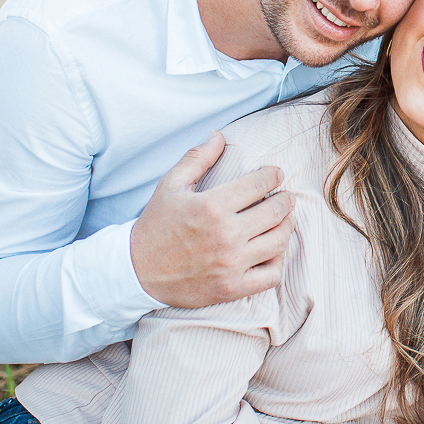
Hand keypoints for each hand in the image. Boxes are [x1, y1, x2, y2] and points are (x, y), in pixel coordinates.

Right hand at [130, 131, 293, 307]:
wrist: (136, 272)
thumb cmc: (156, 225)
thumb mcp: (170, 186)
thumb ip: (197, 158)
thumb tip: (219, 135)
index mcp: (211, 207)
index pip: (259, 184)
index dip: (272, 175)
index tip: (275, 174)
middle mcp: (225, 235)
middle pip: (276, 212)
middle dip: (285, 200)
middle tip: (285, 196)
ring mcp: (231, 264)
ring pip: (278, 241)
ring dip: (287, 227)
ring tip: (285, 219)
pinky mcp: (232, 288)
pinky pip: (271, 275)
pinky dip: (279, 261)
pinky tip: (274, 250)